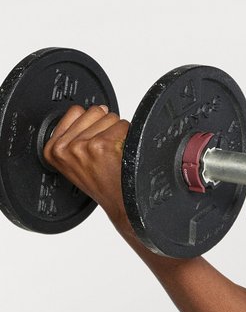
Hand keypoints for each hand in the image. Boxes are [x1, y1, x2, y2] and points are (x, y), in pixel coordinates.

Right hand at [42, 103, 130, 228]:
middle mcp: (65, 147)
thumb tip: (98, 108)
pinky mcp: (102, 145)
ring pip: (110, 117)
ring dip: (117, 132)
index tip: (93, 138)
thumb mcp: (75, 161)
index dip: (90, 122)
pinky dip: (127, 136)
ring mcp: (83, 146)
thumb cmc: (102, 183)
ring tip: (113, 153)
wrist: (120, 203)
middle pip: (94, 111)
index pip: (75, 111)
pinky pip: (123, 125)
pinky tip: (121, 153)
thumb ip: (76, 134)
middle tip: (105, 149)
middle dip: (104, 125)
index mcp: (53, 149)